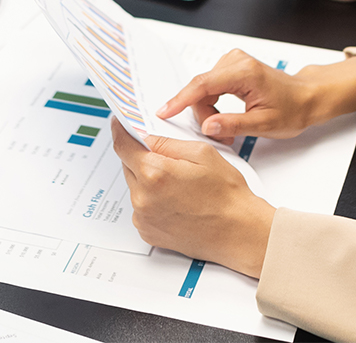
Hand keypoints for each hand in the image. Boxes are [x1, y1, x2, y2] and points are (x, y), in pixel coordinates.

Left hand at [111, 118, 273, 276]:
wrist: (236, 231)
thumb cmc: (225, 193)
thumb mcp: (202, 153)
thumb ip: (168, 142)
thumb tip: (146, 137)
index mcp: (155, 173)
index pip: (123, 146)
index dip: (120, 130)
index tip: (118, 123)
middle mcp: (143, 198)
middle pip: (129, 166)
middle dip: (143, 156)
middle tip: (169, 157)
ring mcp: (143, 218)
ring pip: (136, 186)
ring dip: (149, 178)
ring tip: (181, 183)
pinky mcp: (147, 232)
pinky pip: (142, 207)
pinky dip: (152, 198)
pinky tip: (177, 199)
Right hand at [157, 47, 355, 143]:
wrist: (307, 97)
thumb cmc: (292, 109)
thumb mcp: (264, 124)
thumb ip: (233, 125)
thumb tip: (207, 127)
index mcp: (244, 72)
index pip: (203, 84)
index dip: (181, 99)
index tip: (164, 112)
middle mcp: (237, 61)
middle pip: (201, 88)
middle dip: (204, 114)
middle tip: (221, 136)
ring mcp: (234, 61)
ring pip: (204, 89)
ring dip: (209, 111)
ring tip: (228, 130)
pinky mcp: (233, 67)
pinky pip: (211, 87)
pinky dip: (213, 104)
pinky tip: (225, 118)